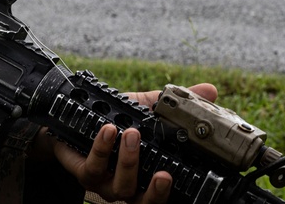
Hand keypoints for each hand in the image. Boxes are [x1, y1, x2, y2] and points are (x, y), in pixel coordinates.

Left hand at [42, 83, 217, 202]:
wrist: (74, 119)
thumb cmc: (115, 119)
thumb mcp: (146, 110)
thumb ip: (174, 105)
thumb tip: (210, 91)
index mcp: (147, 176)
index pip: (164, 193)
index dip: (171, 192)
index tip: (179, 177)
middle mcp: (129, 186)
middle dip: (156, 192)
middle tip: (164, 174)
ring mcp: (105, 182)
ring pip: (121, 188)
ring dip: (129, 162)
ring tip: (131, 133)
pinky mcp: (84, 172)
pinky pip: (94, 167)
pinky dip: (102, 148)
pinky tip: (108, 129)